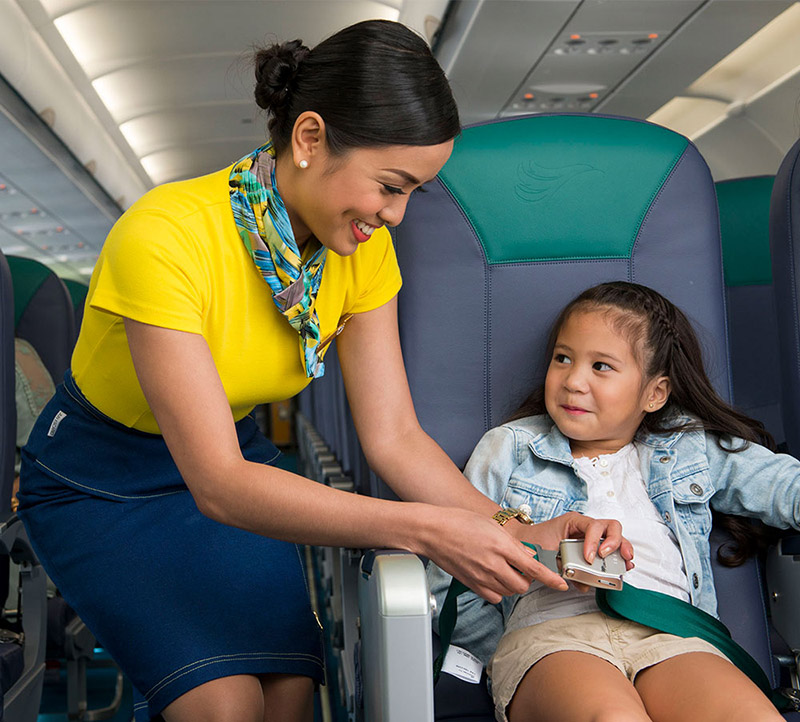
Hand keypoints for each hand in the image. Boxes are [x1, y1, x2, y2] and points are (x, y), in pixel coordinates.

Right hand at [419, 506, 568, 603]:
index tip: (562, 585)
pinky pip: (493, 597)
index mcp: (501, 546)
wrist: (433, 531)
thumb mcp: (492, 526)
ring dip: (513, 584)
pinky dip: (498, 591)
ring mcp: (481, 577)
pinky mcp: (471, 584)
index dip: (551, 579)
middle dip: (528, 579)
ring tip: (506, 570)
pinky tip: (494, 578)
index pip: (533, 568)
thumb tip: (530, 556)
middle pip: (523, 584)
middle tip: (522, 568)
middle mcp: (493, 564)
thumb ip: (514, 543)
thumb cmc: (460, 522)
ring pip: (509, 592)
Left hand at [508, 511, 634, 569]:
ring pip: (615, 537)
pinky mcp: (592, 547)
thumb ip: (564, 566)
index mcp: (574, 521)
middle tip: (616, 556)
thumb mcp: (546, 552)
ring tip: (626, 563)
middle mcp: (585, 526)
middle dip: (616, 542)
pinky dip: (618, 557)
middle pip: (611, 526)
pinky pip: (610, 549)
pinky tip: (623, 566)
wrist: (526, 540)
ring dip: (622, 550)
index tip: (589, 558)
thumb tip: (583, 584)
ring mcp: (591, 536)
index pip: (593, 526)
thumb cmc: (535, 541)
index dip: (594, 542)